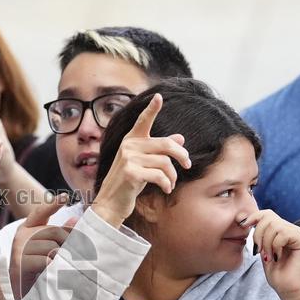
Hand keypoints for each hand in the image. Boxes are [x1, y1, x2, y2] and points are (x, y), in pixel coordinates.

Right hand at [9, 194, 75, 299]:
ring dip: (62, 258)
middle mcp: (21, 237)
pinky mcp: (20, 263)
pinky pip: (46, 260)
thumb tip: (75, 219)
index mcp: (27, 230)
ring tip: (62, 267)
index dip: (51, 205)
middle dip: (68, 244)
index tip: (64, 197)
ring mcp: (19, 250)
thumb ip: (60, 236)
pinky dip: (55, 267)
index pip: (40, 213)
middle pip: (53, 232)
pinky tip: (55, 272)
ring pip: (52, 247)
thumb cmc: (39, 273)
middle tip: (75, 255)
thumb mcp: (49, 252)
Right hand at [91, 93, 191, 227]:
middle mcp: (128, 146)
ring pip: (165, 162)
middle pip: (166, 144)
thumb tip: (180, 138)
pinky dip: (167, 184)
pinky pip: (159, 176)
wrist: (111, 203)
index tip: (159, 97)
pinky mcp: (131, 173)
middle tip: (188, 165)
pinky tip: (166, 189)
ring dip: (172, 176)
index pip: (143, 121)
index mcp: (131, 141)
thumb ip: (159, 150)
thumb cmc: (128, 182)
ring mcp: (128, 159)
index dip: (152, 109)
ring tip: (170, 184)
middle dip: (181, 156)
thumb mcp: (144, 164)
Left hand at [240, 209, 299, 299]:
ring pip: (274, 225)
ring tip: (269, 256)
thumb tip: (245, 220)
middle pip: (268, 216)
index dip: (253, 217)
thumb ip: (260, 237)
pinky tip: (276, 257)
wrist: (291, 291)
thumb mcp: (263, 252)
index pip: (267, 214)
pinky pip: (283, 233)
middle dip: (258, 233)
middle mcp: (293, 230)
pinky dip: (275, 246)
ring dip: (266, 243)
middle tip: (259, 251)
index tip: (242, 226)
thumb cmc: (279, 276)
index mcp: (284, 231)